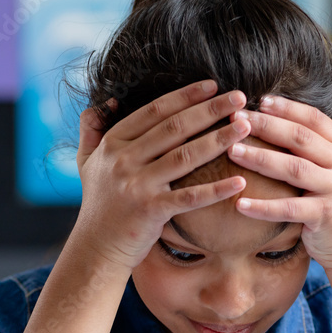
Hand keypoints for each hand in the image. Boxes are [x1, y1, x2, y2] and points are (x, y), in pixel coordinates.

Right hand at [71, 80, 252, 270]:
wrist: (95, 248)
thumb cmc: (99, 204)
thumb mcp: (87, 162)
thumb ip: (91, 129)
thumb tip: (109, 100)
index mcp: (112, 143)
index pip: (154, 111)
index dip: (185, 96)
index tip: (212, 85)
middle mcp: (123, 160)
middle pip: (174, 128)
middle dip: (210, 110)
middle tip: (239, 97)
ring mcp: (137, 185)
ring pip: (185, 156)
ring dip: (219, 139)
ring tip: (245, 127)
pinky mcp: (151, 211)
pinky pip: (189, 197)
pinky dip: (215, 189)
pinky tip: (239, 181)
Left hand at [227, 96, 331, 271]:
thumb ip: (329, 138)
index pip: (314, 119)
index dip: (286, 108)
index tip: (259, 100)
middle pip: (300, 138)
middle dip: (266, 126)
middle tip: (237, 118)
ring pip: (293, 168)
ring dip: (260, 158)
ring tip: (233, 151)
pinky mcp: (325, 215)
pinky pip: (288, 208)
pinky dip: (263, 207)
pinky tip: (240, 203)